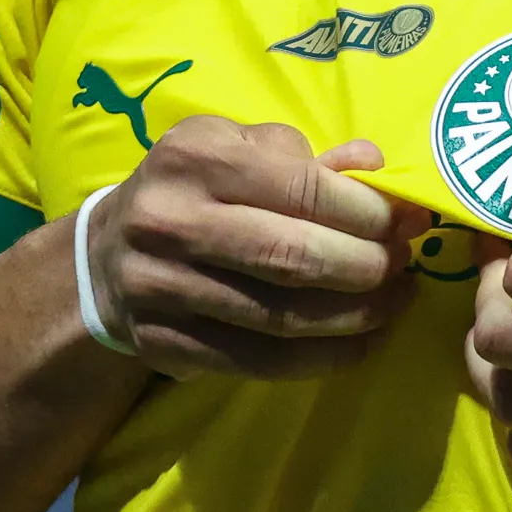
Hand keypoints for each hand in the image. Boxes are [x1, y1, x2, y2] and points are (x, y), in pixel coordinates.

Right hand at [85, 120, 428, 378]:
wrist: (104, 257)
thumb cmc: (194, 192)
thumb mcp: (237, 150)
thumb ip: (307, 158)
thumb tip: (379, 168)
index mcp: (196, 157)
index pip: (303, 188)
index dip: (369, 214)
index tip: (407, 224)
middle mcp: (171, 219)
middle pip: (293, 257)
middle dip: (366, 267)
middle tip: (403, 268)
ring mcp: (162, 286)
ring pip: (281, 316)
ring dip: (354, 317)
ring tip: (394, 305)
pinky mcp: (163, 341)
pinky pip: (259, 361)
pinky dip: (321, 358)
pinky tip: (360, 345)